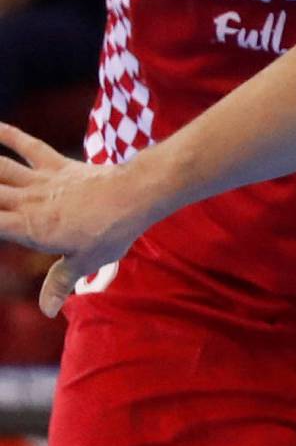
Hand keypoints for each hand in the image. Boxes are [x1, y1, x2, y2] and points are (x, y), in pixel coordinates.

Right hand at [0, 123, 156, 313]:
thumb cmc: (110, 233)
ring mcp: (40, 181)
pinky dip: (7, 134)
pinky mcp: (55, 164)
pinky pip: (26, 145)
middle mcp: (27, 202)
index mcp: (29, 229)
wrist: (134, 196)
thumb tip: (47, 311)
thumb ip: (59, 284)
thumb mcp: (84, 263)